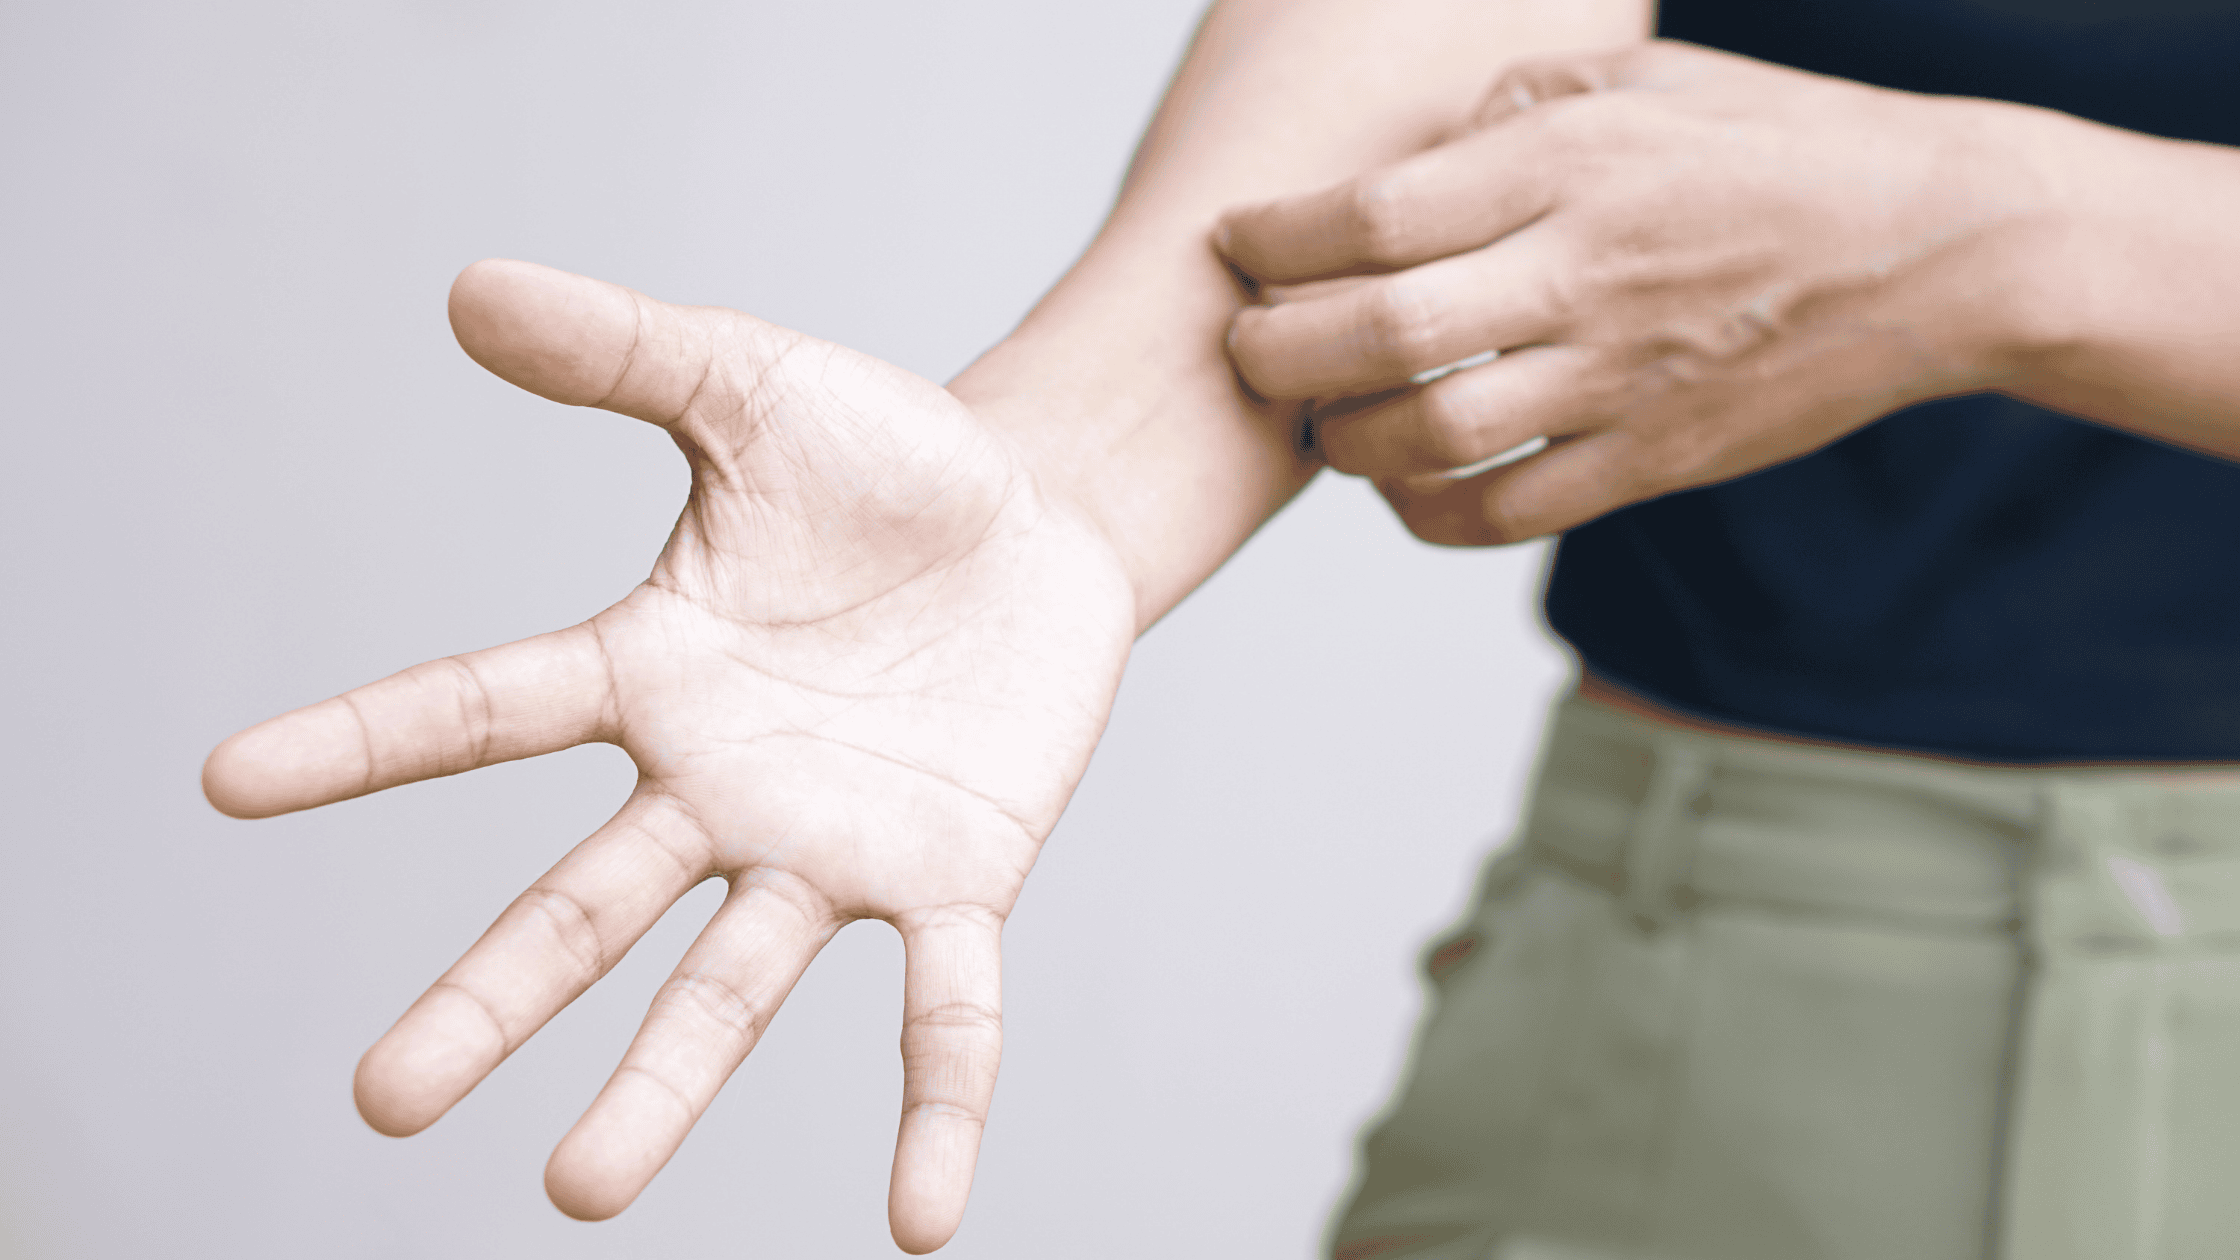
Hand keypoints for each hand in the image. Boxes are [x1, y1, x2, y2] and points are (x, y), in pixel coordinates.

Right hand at [202, 260, 1137, 1251]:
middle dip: (487, 1000)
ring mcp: (832, 848)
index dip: (360, 744)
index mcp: (651, 670)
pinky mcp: (956, 879)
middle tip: (380, 1103)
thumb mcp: (754, 388)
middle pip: (581, 908)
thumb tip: (465, 287)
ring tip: (576, 1191)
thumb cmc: (886, 462)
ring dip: (660, 1088)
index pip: (481, 706)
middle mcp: (718, 788)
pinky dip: (934, 1108)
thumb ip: (624, 354)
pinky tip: (920, 1222)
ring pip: (729, 986)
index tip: (224, 783)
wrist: (1041, 517)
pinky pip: (945, 1011)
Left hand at [1216, 40, 2061, 543]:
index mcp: (1571, 165)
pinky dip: (1428, 512)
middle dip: (1277, 349)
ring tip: (1319, 420)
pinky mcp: (1653, 459)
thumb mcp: (1648, 82)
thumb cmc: (1783, 146)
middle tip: (1245, 346)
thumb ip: (1518, 105)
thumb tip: (1417, 153)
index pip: (1375, 216)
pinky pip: (1507, 512)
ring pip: (1431, 435)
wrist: (1938, 246)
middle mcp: (1583, 273)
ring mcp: (1618, 379)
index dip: (1277, 239)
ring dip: (1343, 440)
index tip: (1237, 245)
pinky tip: (1401, 485)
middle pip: (1379, 333)